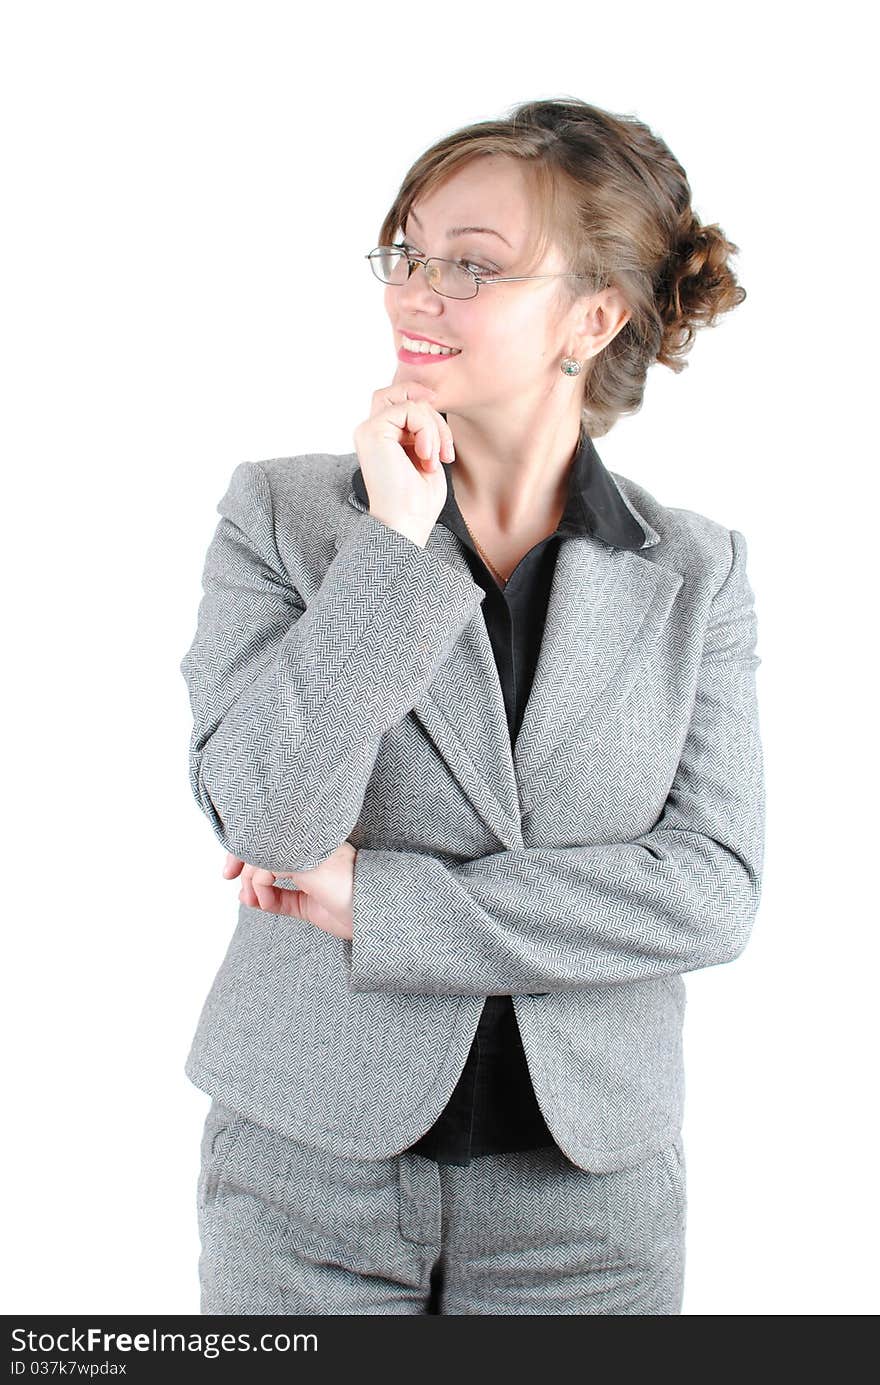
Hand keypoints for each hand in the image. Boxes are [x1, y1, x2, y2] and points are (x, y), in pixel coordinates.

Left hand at [222, 842, 355, 940]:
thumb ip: (279, 898)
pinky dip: (260, 887)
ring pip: (262, 849)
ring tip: (258, 902)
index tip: (232, 873)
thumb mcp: (307, 905)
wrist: (379, 921)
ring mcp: (312, 848)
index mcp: (316, 846)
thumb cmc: (353, 912)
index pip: (275, 835)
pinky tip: (268, 901)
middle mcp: (314, 840)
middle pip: (264, 831)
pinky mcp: (309, 861)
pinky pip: (267, 866)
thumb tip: (243, 894)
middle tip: (226, 875)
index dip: (250, 849)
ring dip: (250, 879)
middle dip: (239, 852)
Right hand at [352, 374, 456, 543]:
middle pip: (399, 393)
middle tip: (445, 447)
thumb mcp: (427, 454)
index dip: (425, 409)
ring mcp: (368, 430)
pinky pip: (409, 409)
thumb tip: (431, 397)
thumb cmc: (418, 501)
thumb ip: (423, 427)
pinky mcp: (371, 431)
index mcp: (381, 439)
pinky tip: (427, 456)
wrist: (406, 523)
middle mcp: (370, 432)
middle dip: (430, 412)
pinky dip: (427, 430)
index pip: (401, 403)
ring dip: (434, 427)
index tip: (446, 440)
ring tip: (435, 459)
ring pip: (409, 401)